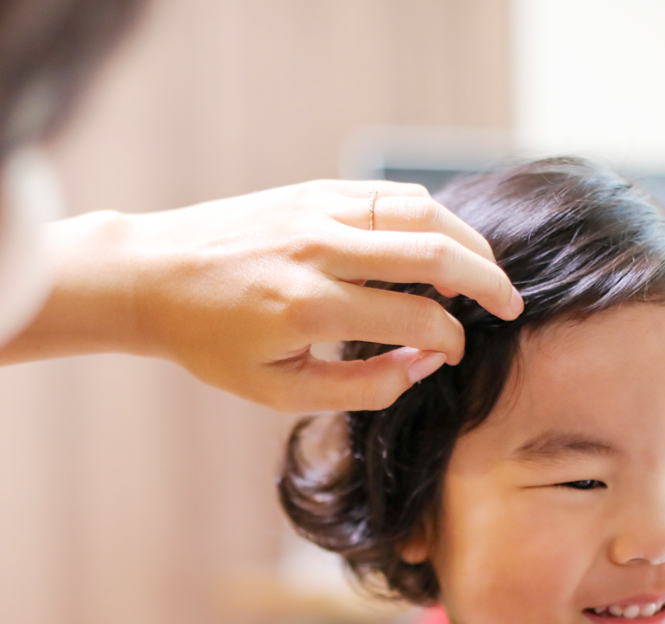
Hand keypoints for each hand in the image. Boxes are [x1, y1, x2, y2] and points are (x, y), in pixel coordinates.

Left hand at [0, 181, 521, 411]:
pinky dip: (429, 214)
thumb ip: (359, 388)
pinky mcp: (312, 190)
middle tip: (511, 306)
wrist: (153, 276)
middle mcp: (317, 250)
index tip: (454, 353)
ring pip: (420, 210)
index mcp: (308, 307)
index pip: (414, 315)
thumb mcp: (277, 391)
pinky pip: (389, 194)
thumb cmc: (211, 343)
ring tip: (487, 272)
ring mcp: (316, 211)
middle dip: (486, 280)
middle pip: (432, 252)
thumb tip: (424, 365)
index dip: (450, 338)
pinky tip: (444, 242)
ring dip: (467, 240)